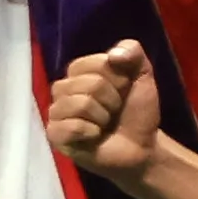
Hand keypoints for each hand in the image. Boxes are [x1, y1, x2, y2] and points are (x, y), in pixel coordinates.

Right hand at [40, 42, 166, 177]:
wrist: (142, 147)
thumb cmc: (137, 112)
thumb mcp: (142, 75)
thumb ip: (132, 52)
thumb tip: (113, 54)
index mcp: (79, 71)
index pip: (94, 63)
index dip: (117, 78)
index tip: (123, 91)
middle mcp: (63, 88)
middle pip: (89, 84)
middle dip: (112, 100)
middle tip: (114, 112)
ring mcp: (57, 112)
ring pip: (80, 104)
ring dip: (102, 117)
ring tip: (105, 125)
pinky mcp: (55, 135)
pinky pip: (70, 126)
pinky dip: (90, 132)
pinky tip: (94, 137)